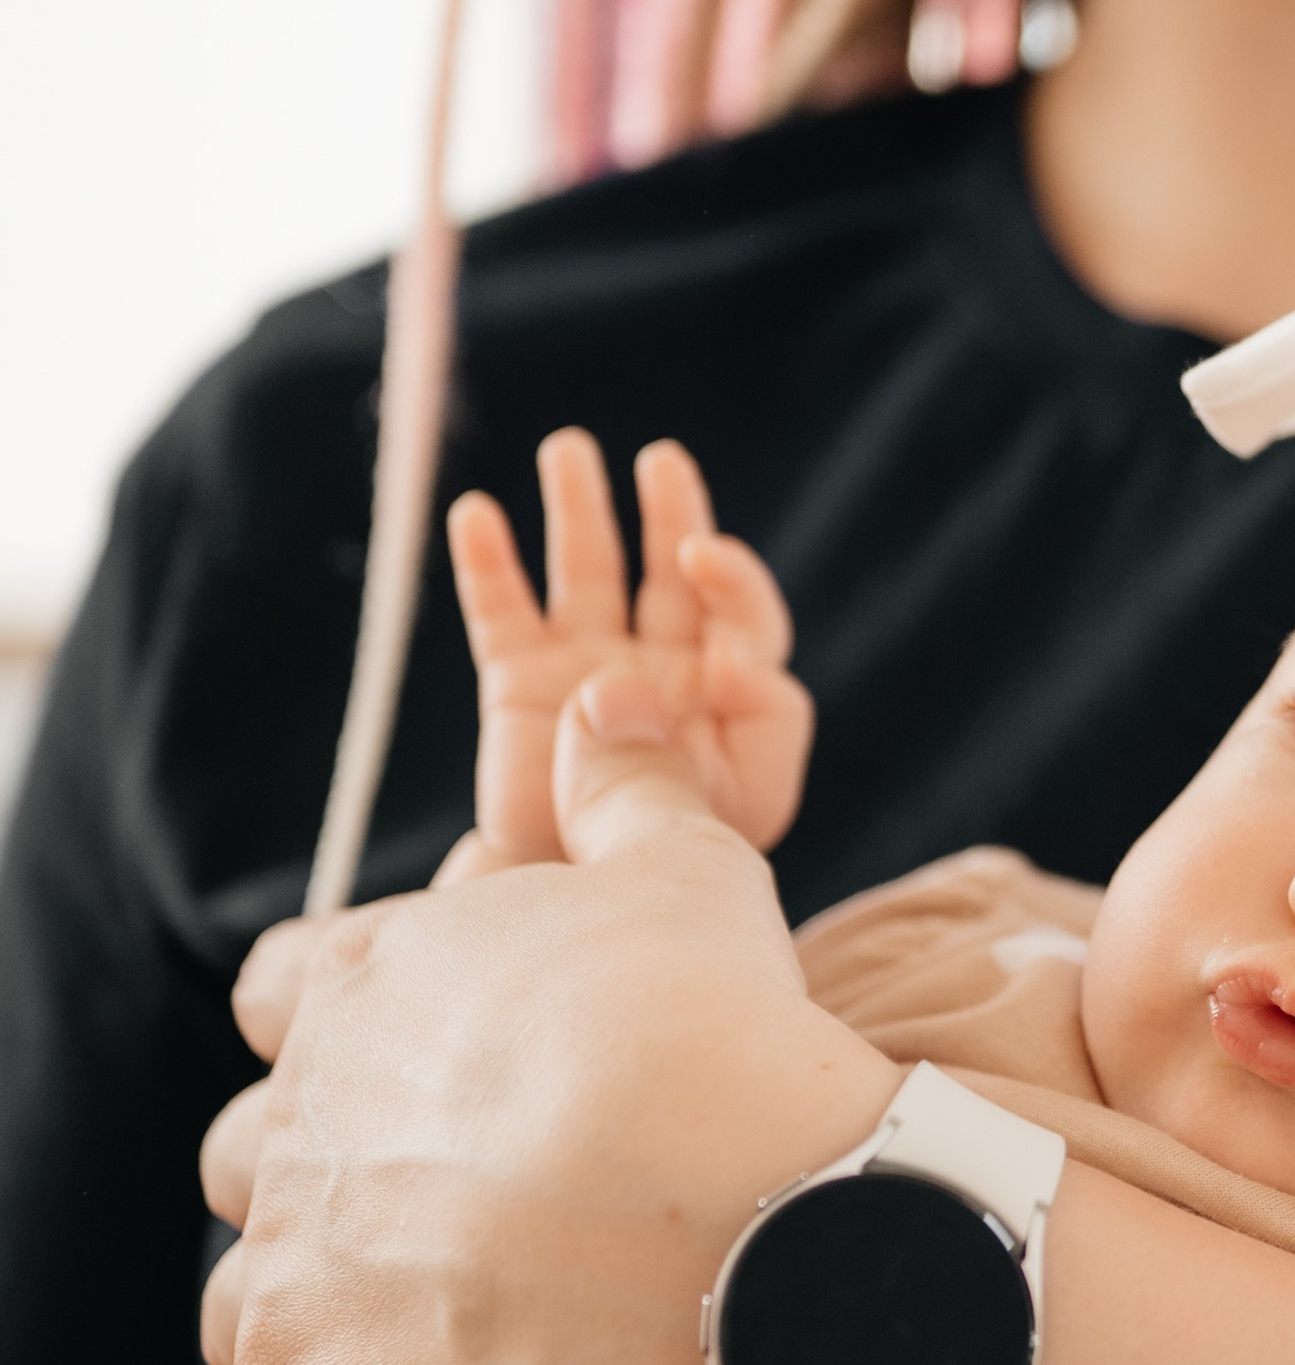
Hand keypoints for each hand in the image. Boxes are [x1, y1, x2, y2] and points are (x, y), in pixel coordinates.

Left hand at [198, 686, 900, 1364]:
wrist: (725, 1221)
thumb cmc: (707, 1030)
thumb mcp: (687, 872)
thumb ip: (629, 784)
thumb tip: (611, 697)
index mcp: (368, 984)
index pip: (285, 988)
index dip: (345, 1019)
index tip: (433, 1055)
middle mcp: (300, 1113)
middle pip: (254, 1145)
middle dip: (326, 1172)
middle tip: (456, 1204)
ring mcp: (288, 1258)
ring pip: (238, 1292)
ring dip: (310, 1304)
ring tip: (434, 1328)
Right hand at [445, 428, 812, 877]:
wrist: (579, 914)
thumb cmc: (663, 870)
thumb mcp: (714, 823)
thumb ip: (682, 756)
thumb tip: (617, 685)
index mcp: (734, 700)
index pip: (747, 621)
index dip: (736, 585)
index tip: (704, 567)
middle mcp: (667, 671)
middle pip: (675, 575)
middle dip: (673, 515)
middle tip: (665, 463)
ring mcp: (590, 671)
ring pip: (590, 573)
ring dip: (580, 511)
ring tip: (571, 450)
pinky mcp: (521, 683)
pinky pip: (505, 614)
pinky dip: (489, 565)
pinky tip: (477, 514)